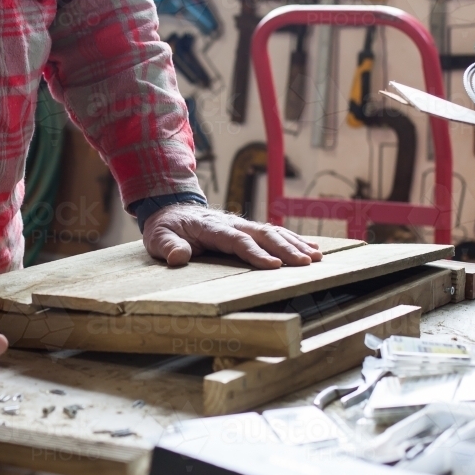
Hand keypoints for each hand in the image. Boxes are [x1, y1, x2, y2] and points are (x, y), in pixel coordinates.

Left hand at [142, 204, 321, 268]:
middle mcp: (231, 223)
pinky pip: (273, 232)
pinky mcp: (246, 229)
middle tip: (305, 263)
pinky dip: (293, 239)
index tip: (273, 266)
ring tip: (316, 257)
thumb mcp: (158, 237)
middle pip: (262, 234)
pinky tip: (311, 248)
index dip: (255, 253)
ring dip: (294, 244)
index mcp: (211, 227)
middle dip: (285, 249)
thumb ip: (168, 247)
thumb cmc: (165, 227)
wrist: (170, 208)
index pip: (237, 240)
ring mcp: (241, 224)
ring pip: (272, 232)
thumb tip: (178, 257)